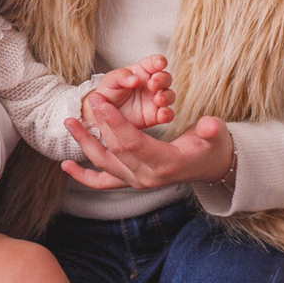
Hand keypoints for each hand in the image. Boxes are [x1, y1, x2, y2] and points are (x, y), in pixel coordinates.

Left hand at [62, 101, 233, 192]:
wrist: (211, 167)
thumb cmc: (211, 146)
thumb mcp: (217, 136)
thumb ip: (212, 131)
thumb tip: (210, 125)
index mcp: (166, 164)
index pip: (133, 143)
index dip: (115, 123)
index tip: (101, 102)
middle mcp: (148, 177)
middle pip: (116, 151)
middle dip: (99, 125)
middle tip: (88, 100)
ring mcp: (137, 182)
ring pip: (105, 164)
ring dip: (84, 144)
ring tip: (69, 122)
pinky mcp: (131, 181)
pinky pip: (103, 182)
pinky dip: (83, 176)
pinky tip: (66, 165)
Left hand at [84, 54, 175, 130]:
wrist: (104, 114)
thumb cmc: (108, 92)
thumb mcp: (110, 80)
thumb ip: (121, 76)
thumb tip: (135, 79)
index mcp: (142, 71)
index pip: (155, 63)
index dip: (159, 61)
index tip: (160, 63)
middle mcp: (152, 84)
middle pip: (166, 78)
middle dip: (163, 79)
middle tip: (153, 84)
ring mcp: (155, 100)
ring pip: (169, 95)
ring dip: (167, 96)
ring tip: (158, 99)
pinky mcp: (155, 115)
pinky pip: (167, 114)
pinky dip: (168, 114)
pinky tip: (162, 114)